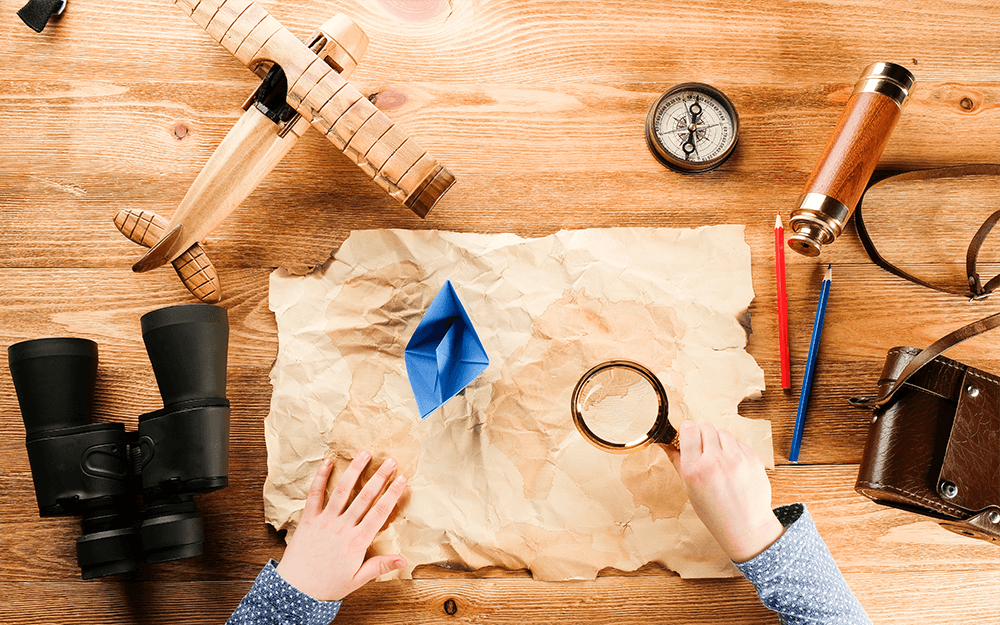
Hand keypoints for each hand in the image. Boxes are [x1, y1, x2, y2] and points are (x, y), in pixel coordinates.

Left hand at [276, 451, 407, 600]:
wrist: (296, 591)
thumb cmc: (328, 586)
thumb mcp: (357, 579)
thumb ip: (380, 566)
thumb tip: (404, 560)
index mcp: (357, 542)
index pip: (380, 513)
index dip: (392, 494)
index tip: (402, 479)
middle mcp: (342, 527)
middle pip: (365, 497)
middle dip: (380, 477)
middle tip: (390, 460)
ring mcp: (325, 521)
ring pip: (343, 491)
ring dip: (355, 470)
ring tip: (365, 454)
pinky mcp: (308, 519)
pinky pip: (315, 494)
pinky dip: (321, 477)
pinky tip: (328, 462)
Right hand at [664, 421, 784, 562]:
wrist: (746, 526)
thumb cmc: (714, 511)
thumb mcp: (689, 488)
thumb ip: (678, 461)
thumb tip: (666, 442)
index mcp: (695, 470)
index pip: (689, 430)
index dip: (687, 430)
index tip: (687, 435)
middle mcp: (715, 461)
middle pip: (705, 427)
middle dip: (702, 434)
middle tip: (703, 448)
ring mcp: (736, 459)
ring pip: (722, 432)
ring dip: (718, 441)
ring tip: (719, 459)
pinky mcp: (753, 459)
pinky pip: (739, 443)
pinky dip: (733, 450)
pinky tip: (732, 466)